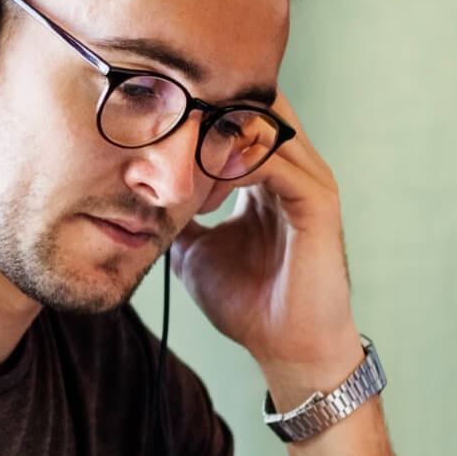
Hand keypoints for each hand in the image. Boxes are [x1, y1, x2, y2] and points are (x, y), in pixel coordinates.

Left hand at [168, 103, 365, 405]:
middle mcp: (293, 168)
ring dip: (216, 139)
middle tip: (164, 140)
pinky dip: (235, 164)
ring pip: (262, 125)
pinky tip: (205, 190)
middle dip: (205, 115)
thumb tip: (138, 207)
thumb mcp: (195, 251)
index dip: (194, 117)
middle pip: (251, 106)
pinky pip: (275, 160)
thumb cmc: (248, 304)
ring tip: (181, 167)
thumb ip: (177, 221)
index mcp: (268, 174)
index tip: (152, 136)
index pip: (235, 115)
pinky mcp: (317, 200)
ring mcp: (309, 180)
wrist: (287, 349)